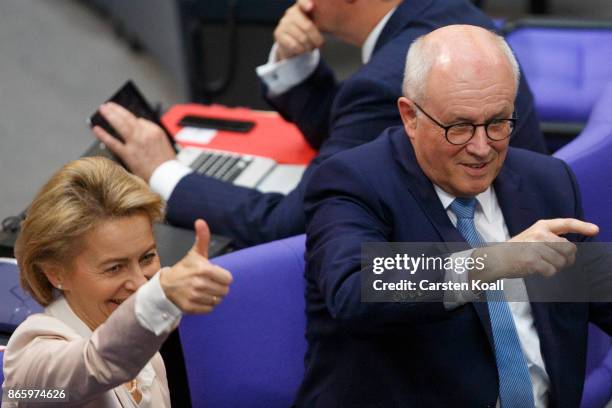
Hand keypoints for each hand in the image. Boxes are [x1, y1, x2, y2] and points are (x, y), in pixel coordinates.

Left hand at [92, 102, 175, 181]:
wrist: (168, 176)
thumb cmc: (167, 163)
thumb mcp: (164, 143)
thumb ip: (151, 133)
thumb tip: (139, 126)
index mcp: (155, 130)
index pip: (139, 120)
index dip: (128, 117)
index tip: (121, 115)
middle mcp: (144, 134)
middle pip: (127, 117)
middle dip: (116, 110)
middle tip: (108, 106)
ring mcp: (135, 143)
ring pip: (120, 125)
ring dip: (109, 115)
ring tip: (102, 110)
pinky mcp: (128, 154)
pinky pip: (113, 142)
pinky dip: (103, 135)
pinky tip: (97, 129)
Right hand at [160, 219, 232, 313]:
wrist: (165, 286)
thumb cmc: (185, 268)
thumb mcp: (195, 253)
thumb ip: (202, 238)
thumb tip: (200, 221)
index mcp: (203, 269)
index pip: (228, 278)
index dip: (223, 277)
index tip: (214, 275)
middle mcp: (199, 284)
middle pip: (224, 290)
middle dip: (219, 287)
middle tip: (209, 283)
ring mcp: (194, 297)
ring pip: (218, 300)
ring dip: (213, 296)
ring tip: (204, 291)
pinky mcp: (190, 308)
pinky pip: (209, 309)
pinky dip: (207, 305)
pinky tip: (200, 298)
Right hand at [274, 0, 323, 60]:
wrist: (290, 43)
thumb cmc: (306, 32)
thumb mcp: (314, 23)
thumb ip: (320, 19)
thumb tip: (331, 21)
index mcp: (301, 7)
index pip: (302, 1)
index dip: (306, 3)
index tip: (311, 7)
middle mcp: (290, 12)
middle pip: (308, 26)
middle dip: (316, 38)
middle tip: (320, 44)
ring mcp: (283, 22)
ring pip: (302, 38)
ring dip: (310, 46)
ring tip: (311, 47)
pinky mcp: (278, 33)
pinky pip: (294, 45)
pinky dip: (301, 50)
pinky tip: (302, 50)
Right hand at [473, 218, 598, 281]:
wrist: (495, 259)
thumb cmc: (515, 250)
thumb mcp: (531, 237)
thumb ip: (550, 239)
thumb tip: (572, 250)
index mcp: (541, 226)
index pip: (566, 223)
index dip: (583, 226)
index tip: (595, 230)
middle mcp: (540, 234)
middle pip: (569, 249)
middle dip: (566, 259)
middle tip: (555, 261)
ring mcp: (536, 247)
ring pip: (562, 262)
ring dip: (555, 267)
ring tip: (542, 265)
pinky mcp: (533, 261)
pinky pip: (552, 271)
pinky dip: (547, 274)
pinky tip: (536, 270)